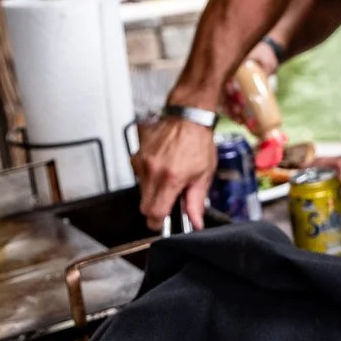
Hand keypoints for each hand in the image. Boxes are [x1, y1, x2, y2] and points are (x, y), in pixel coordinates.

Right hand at [131, 113, 214, 227]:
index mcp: (171, 178)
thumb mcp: (204, 174)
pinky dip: (149, 176)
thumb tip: (195, 222)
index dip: (157, 222)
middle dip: (155, 208)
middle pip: (144, 205)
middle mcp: (153, 171)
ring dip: (153, 191)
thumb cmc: (198, 142)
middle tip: (168, 201)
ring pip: (141, 190)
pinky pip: (139, 174)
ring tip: (168, 178)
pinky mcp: (137, 155)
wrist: (188, 118)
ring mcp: (142, 162)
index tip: (161, 223)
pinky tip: (162, 167)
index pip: (154, 212)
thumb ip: (196, 202)